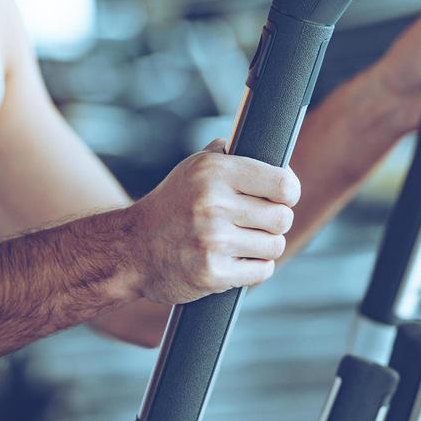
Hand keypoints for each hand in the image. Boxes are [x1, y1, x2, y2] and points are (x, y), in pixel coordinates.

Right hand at [129, 140, 299, 303]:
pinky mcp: (212, 273)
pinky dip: (253, 269)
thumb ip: (228, 155)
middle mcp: (213, 204)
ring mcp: (212, 241)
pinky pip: (261, 271)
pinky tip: (234, 260)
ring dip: (263, 248)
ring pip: (274, 246)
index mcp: (214, 172)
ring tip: (240, 242)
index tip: (282, 197)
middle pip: (283, 218)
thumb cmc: (171, 206)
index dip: (289, 193)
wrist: (132, 249)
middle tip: (256, 224)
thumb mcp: (193, 168)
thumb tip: (267, 147)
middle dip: (275, 223)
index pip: (283, 184)